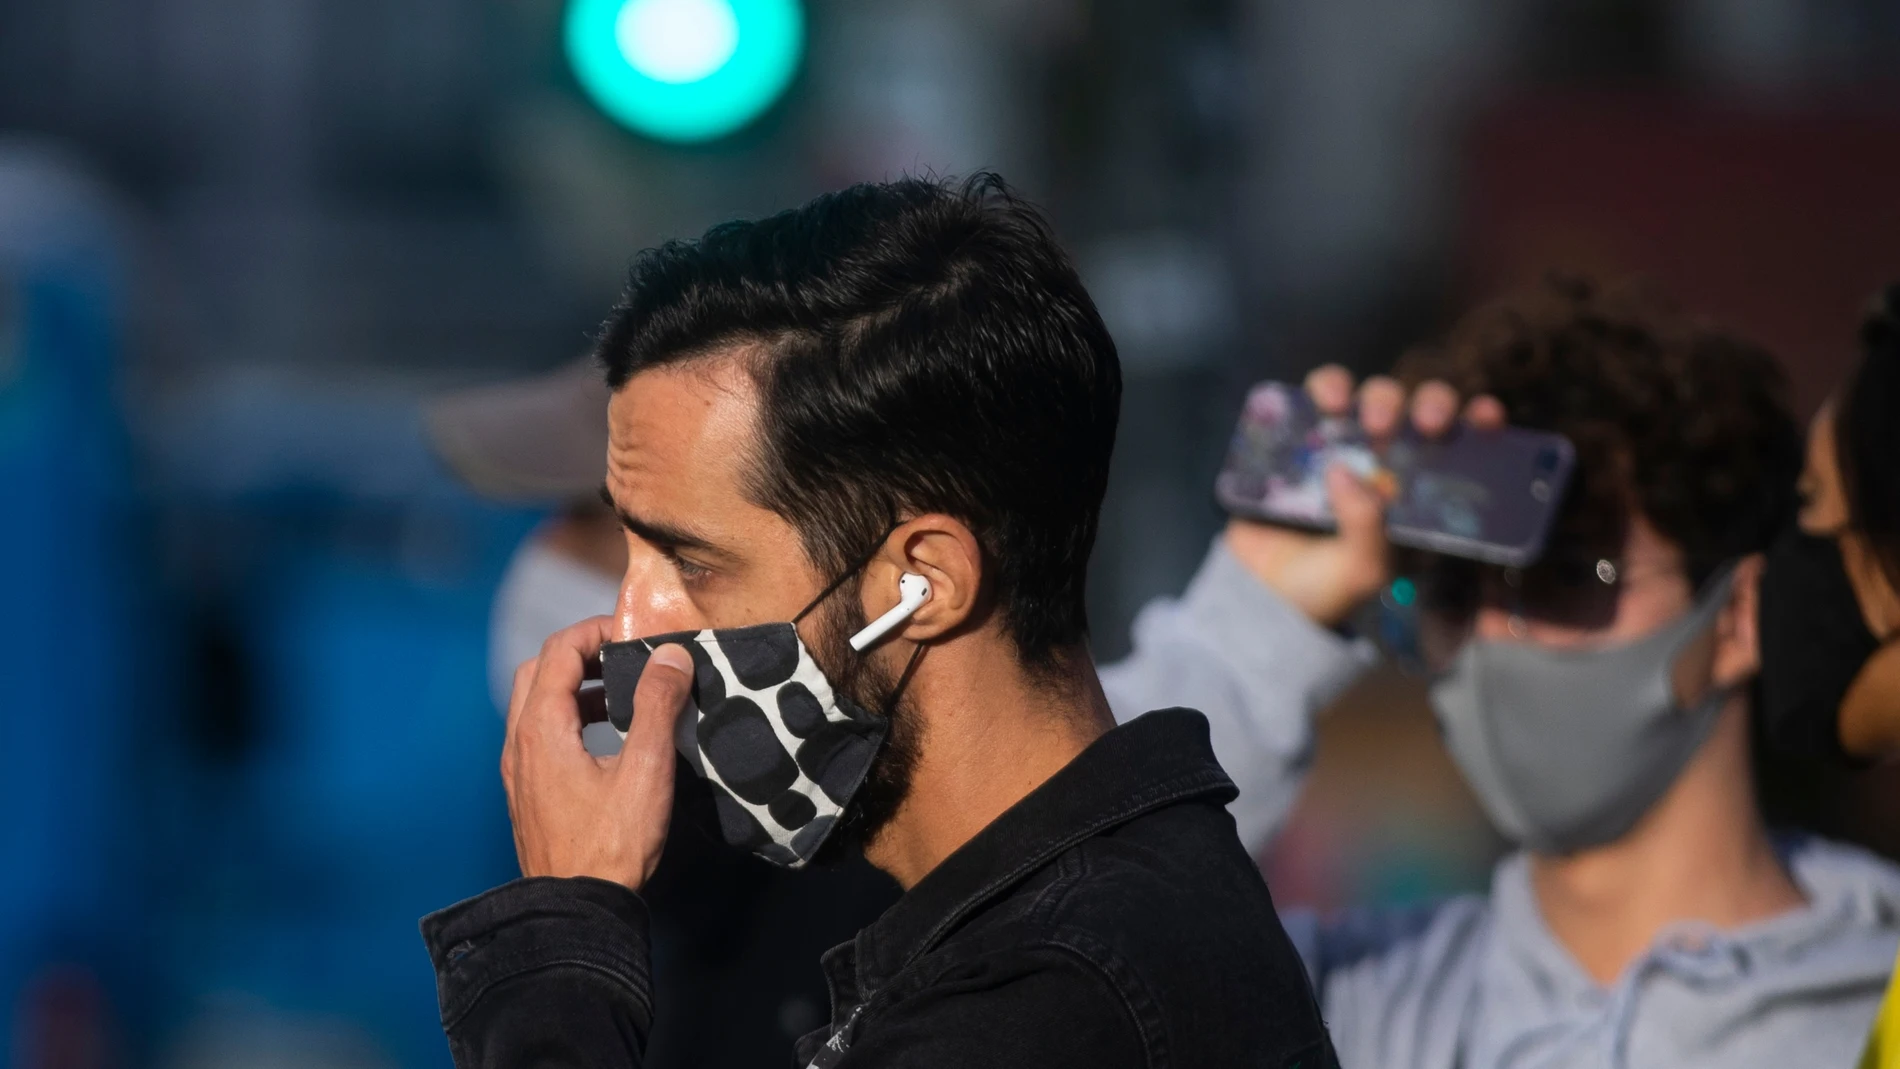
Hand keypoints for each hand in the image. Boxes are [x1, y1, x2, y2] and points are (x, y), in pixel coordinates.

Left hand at [502, 616, 694, 890]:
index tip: (636, 636)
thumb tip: (669, 655)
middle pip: (538, 671)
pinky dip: (566, 719)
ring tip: (618, 698)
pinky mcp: (527, 794)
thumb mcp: (645, 770)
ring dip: (573, 688)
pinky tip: (604, 742)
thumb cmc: (611, 845)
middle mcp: (519, 744)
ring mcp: (518, 771)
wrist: (576, 912)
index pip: (559, 650)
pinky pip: (538, 736)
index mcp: (542, 729)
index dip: (596, 631)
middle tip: (623, 659)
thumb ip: (656, 706)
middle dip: (580, 654)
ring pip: (535, 705)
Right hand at [1223, 365, 1504, 627]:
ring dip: (1378, 395)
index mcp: (1418, 495)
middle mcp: (1389, 462)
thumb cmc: (1324, 588)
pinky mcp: (1304, 435)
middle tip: (1422, 426)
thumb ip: (1366, 529)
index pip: (1462, 449)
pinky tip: (1325, 400)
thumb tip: (1347, 474)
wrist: (1258, 594)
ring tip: (1364, 420)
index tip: (1487, 418)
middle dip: (1429, 404)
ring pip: (1374, 394)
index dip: (1480, 423)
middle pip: (1420, 410)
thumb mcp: (1361, 570)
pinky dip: (1325, 386)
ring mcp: (1346, 444)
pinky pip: (1319, 394)